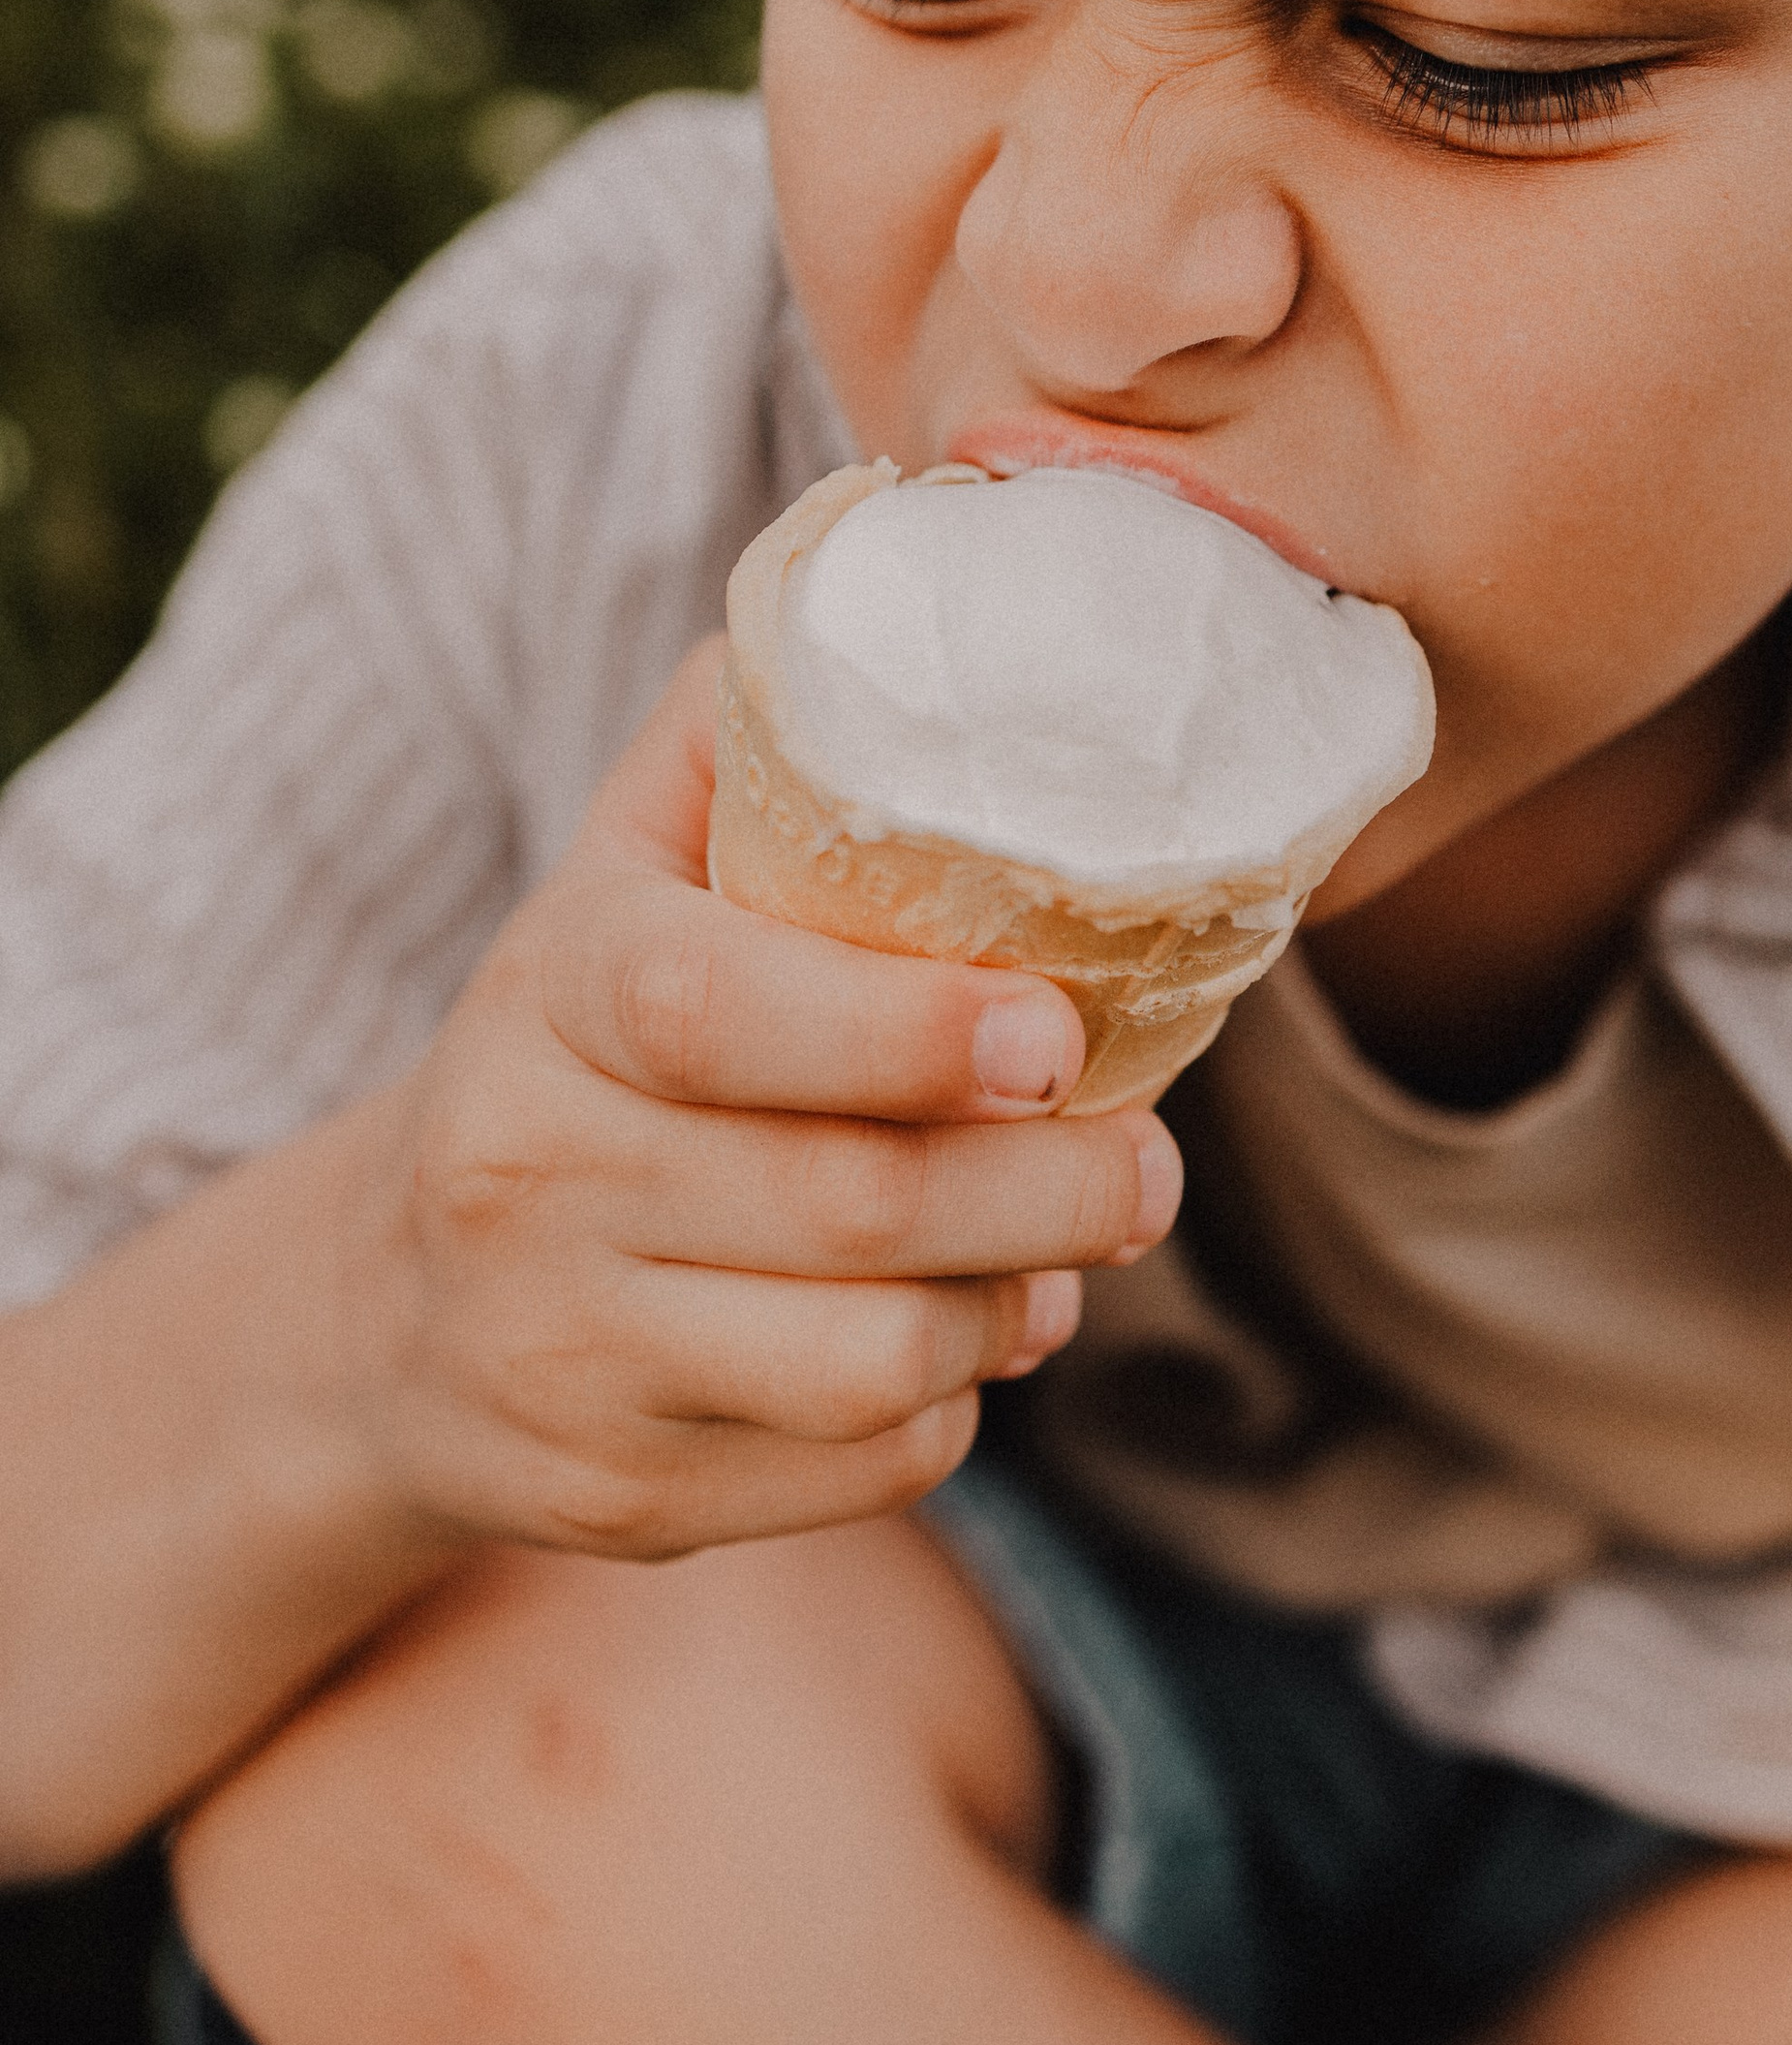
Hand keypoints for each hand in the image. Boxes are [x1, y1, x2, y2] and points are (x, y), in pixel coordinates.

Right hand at [340, 640, 1178, 1556]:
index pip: (713, 1011)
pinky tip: (953, 1338)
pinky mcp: (618, 1498)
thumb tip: (908, 546)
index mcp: (549, 996)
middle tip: (1147, 1165)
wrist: (390, 1310)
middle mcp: (529, 1179)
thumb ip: (744, 732)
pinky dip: (948, 1411)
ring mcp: (566, 1356)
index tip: (1050, 1034)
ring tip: (1058, 1253)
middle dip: (1050, 1193)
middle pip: (848, 1209)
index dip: (899, 1031)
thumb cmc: (581, 1051)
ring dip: (1008, 1310)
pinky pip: (856, 1472)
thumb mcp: (618, 875)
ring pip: (868, 1363)